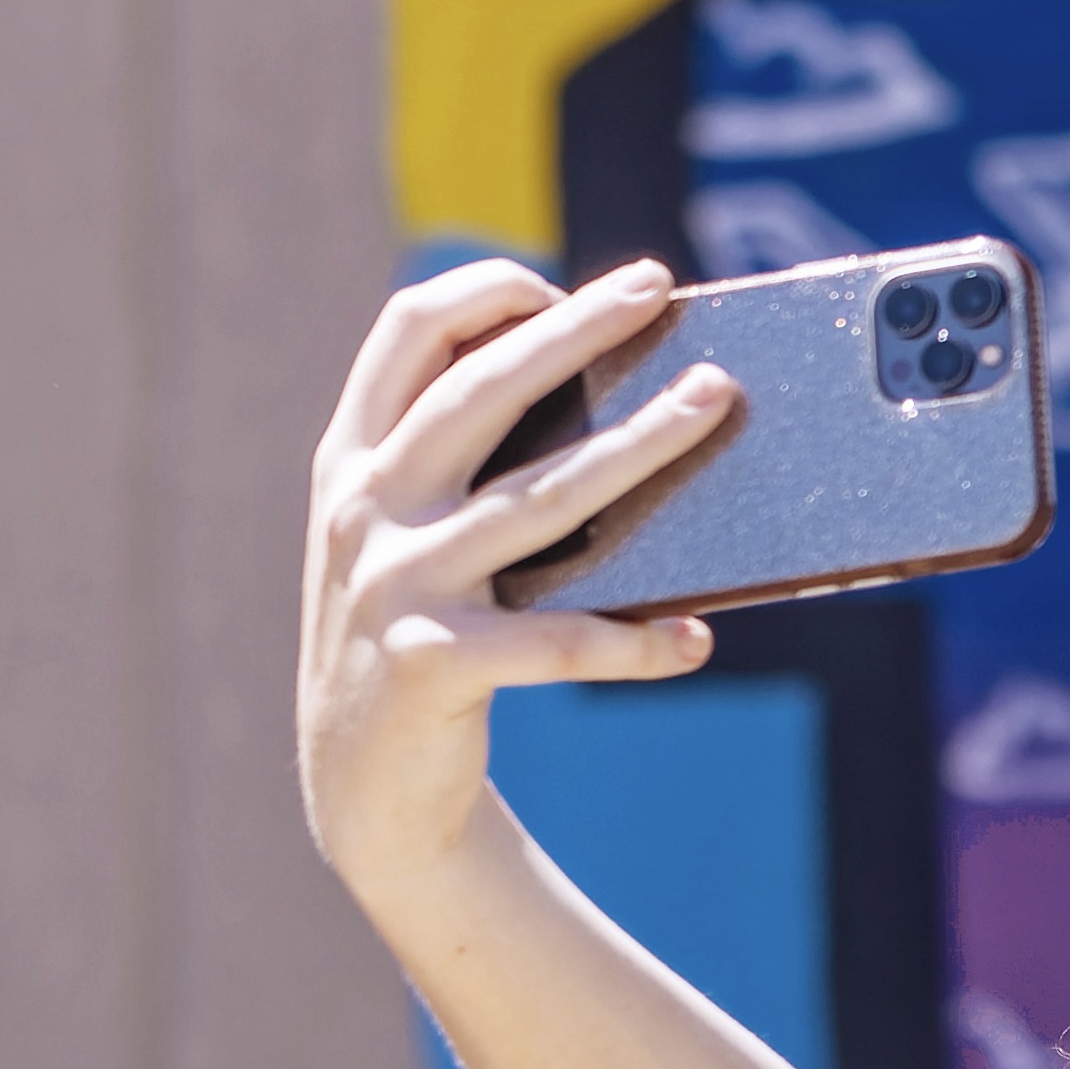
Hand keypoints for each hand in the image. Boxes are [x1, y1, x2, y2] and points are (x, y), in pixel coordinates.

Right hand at [299, 262, 731, 885]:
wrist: (361, 784)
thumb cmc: (422, 634)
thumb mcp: (411, 538)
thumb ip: (464, 468)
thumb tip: (611, 399)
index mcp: (355, 462)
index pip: (405, 334)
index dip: (482, 293)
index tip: (558, 284)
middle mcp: (366, 509)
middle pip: (481, 390)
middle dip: (573, 329)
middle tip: (655, 286)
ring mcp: (396, 583)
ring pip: (542, 498)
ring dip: (640, 445)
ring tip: (715, 402)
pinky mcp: (433, 662)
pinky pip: (560, 642)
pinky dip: (637, 643)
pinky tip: (695, 641)